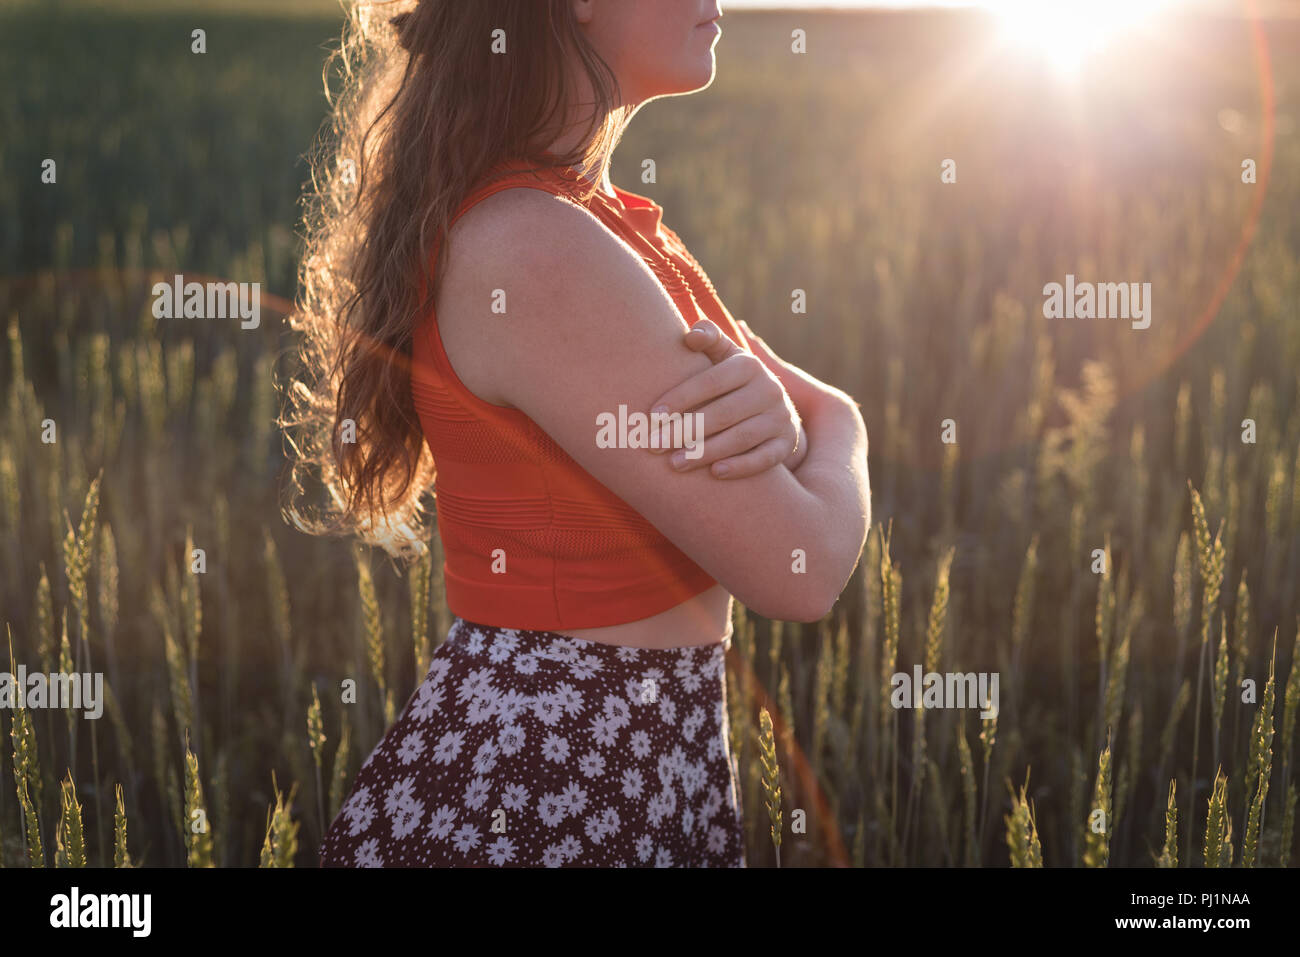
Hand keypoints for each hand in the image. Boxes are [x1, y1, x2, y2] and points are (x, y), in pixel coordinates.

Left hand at [646, 319, 805, 477]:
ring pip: (741, 438)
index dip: (680, 399)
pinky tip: (715, 474)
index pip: (710, 382)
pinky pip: (765, 458)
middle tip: (653, 446)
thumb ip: (708, 338)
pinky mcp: (786, 443)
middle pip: (722, 413)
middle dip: (684, 431)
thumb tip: (691, 336)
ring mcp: (780, 418)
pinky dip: (741, 466)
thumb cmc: (730, 380)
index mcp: (748, 365)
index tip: (652, 417)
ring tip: (674, 464)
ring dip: (706, 452)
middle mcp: (769, 389)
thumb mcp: (723, 355)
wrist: (772, 407)